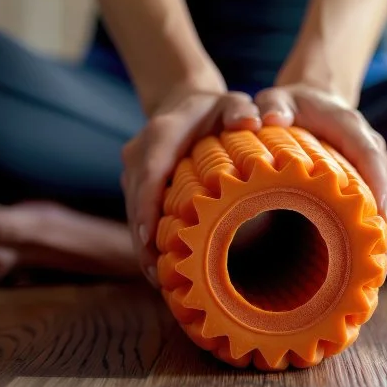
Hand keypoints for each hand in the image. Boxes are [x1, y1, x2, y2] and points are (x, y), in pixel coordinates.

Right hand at [122, 87, 261, 287]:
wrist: (183, 103)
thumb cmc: (214, 109)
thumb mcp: (230, 102)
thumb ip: (239, 109)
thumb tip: (253, 121)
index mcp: (160, 135)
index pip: (148, 172)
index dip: (146, 207)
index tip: (149, 240)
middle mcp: (138, 154)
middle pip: (135, 203)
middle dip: (143, 242)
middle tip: (160, 279)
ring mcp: (132, 172)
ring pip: (133, 214)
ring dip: (143, 249)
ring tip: (162, 284)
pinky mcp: (134, 186)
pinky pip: (138, 216)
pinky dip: (147, 242)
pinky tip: (163, 270)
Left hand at [254, 84, 386, 258]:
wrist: (313, 99)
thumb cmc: (294, 104)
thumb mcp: (280, 98)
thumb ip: (274, 105)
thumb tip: (265, 120)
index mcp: (351, 128)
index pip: (369, 157)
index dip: (377, 188)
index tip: (380, 218)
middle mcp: (368, 148)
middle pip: (384, 191)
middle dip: (385, 226)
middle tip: (379, 262)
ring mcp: (369, 168)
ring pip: (384, 205)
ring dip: (382, 237)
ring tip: (376, 273)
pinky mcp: (365, 183)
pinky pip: (373, 210)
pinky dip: (370, 235)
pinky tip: (365, 264)